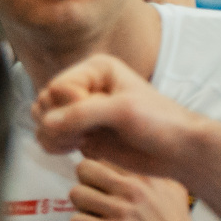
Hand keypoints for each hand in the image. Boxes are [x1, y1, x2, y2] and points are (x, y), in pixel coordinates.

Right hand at [34, 54, 200, 179]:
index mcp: (95, 70)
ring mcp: (79, 111)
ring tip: (81, 141)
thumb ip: (81, 114)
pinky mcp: (78, 132)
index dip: (70, 106)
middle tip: (83, 134)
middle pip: (44, 102)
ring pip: (42, 121)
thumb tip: (45, 124)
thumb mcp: (122, 110)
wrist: (178, 151)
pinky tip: (80, 147)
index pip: (58, 87)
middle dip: (57, 122)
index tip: (97, 119)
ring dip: (54, 136)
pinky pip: (48, 137)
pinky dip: (56, 145)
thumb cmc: (160, 122)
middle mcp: (84, 87)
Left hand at [68, 159, 209, 220]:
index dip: (98, 173)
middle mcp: (134, 188)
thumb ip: (148, 173)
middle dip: (85, 185)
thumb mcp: (172, 189)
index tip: (103, 185)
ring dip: (82, 208)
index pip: (102, 156)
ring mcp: (123, 211)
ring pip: (76, 194)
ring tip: (97, 218)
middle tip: (95, 201)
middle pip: (84, 169)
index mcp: (146, 174)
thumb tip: (126, 159)